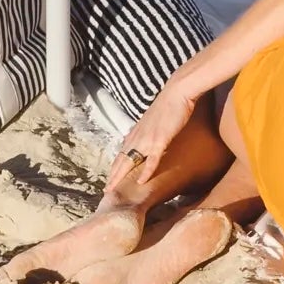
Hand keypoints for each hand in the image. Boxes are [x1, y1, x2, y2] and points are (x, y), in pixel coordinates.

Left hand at [109, 81, 206, 203]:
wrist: (177, 92)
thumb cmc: (169, 104)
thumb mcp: (154, 120)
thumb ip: (148, 131)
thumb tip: (148, 139)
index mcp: (137, 132)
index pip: (121, 153)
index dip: (115, 168)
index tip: (109, 179)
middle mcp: (138, 136)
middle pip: (121, 160)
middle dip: (112, 176)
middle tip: (106, 191)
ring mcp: (147, 139)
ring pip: (129, 161)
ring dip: (120, 176)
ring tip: (113, 189)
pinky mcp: (160, 139)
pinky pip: (151, 159)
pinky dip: (146, 172)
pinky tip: (141, 182)